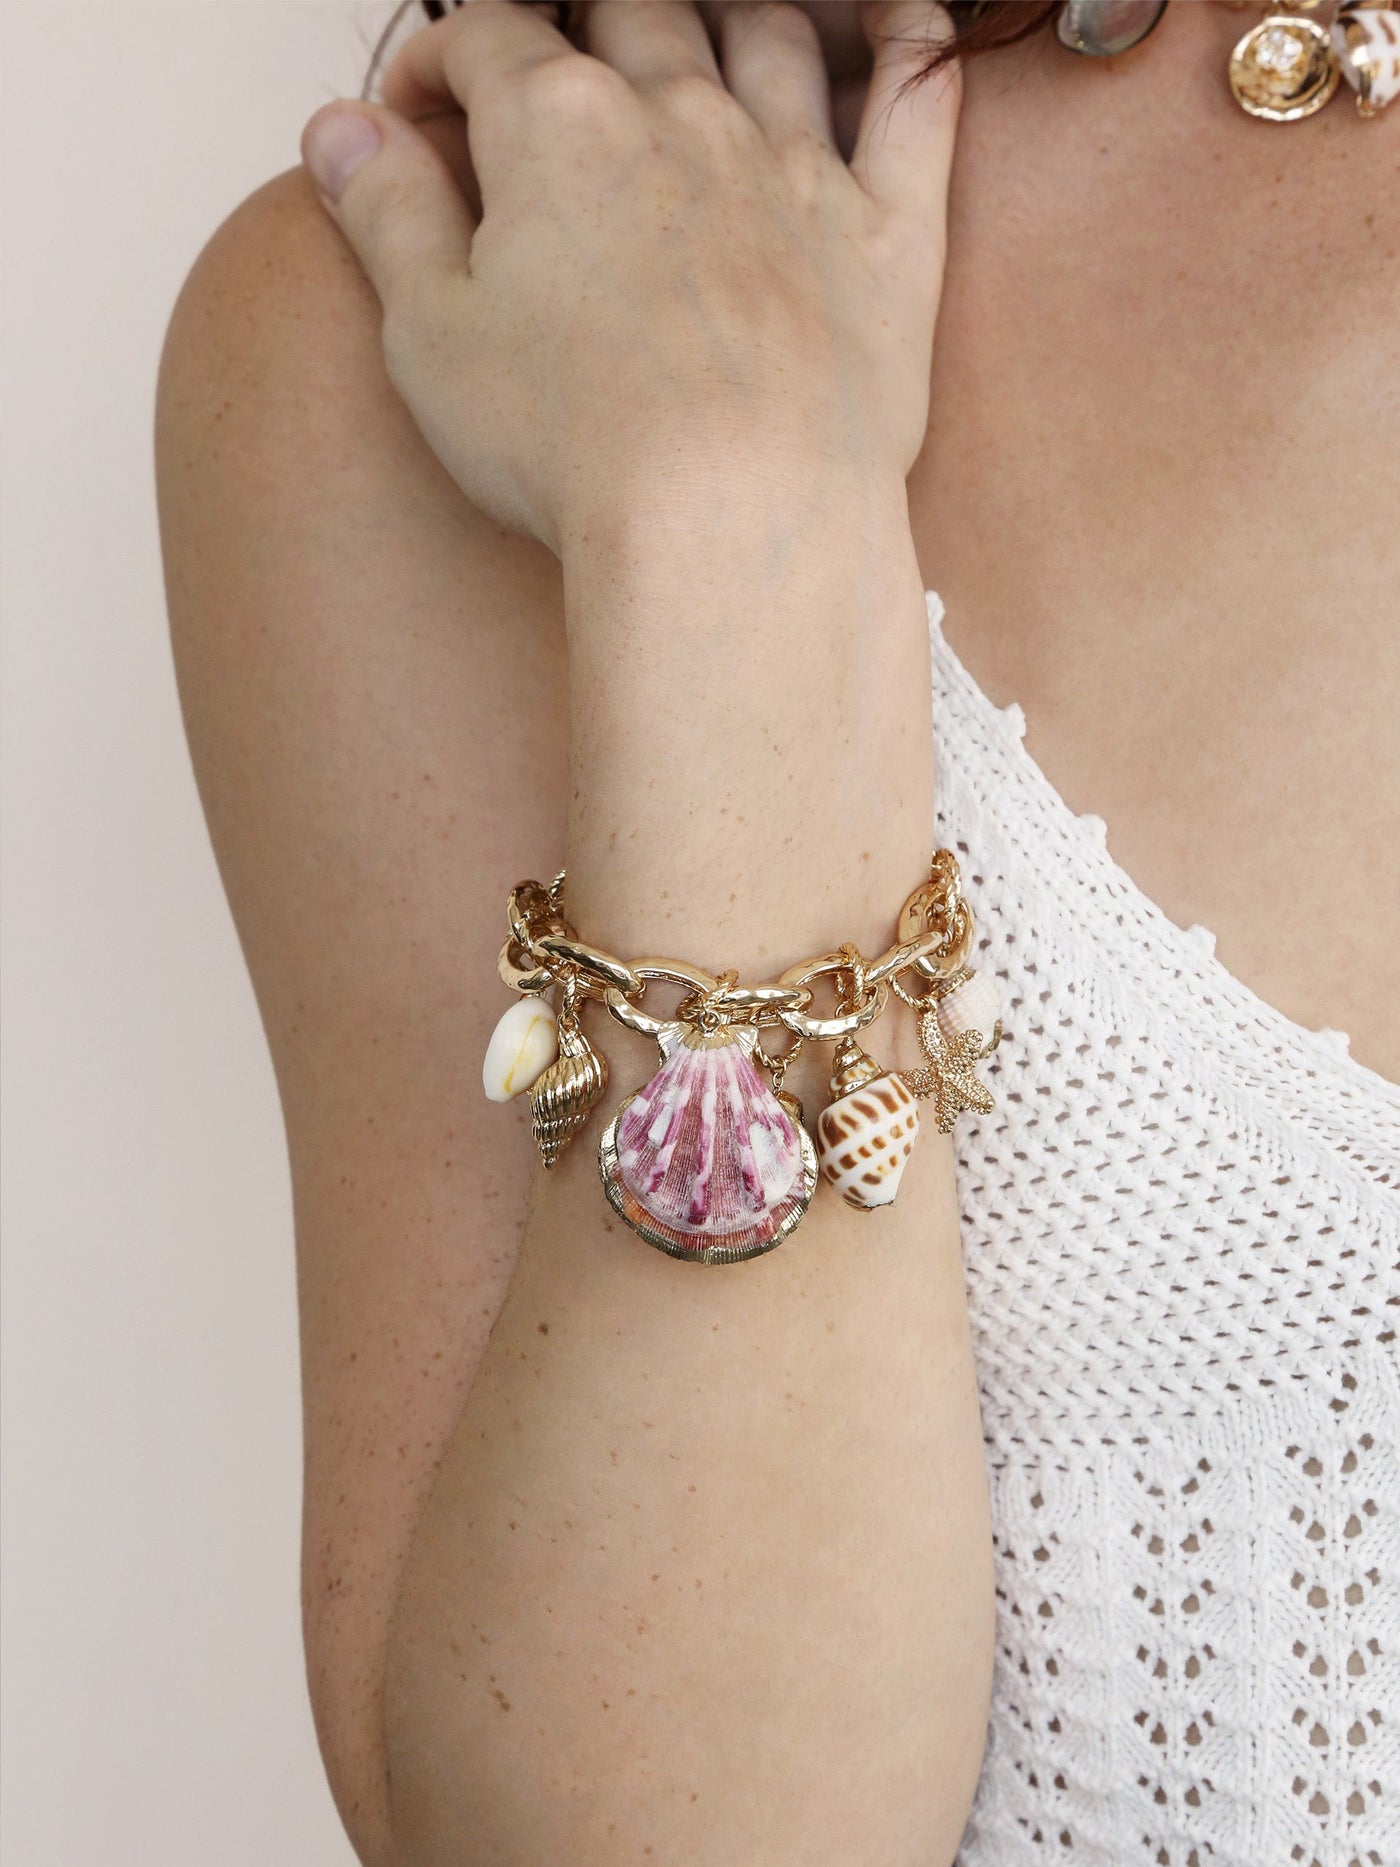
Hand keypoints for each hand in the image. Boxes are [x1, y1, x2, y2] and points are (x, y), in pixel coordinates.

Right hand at [300, 1, 959, 555]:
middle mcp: (680, 116)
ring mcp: (793, 167)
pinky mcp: (884, 235)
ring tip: (700, 39)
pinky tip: (902, 20)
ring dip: (727, 16)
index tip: (417, 114)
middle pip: (629, 10)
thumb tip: (338, 129)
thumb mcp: (430, 335)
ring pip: (766, 30)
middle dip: (578, 23)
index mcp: (558, 128)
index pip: (484, 39)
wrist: (728, 517)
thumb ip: (385, 214)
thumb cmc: (573, 444)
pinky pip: (918, 96)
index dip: (438, 64)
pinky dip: (912, 39)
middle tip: (555, 76)